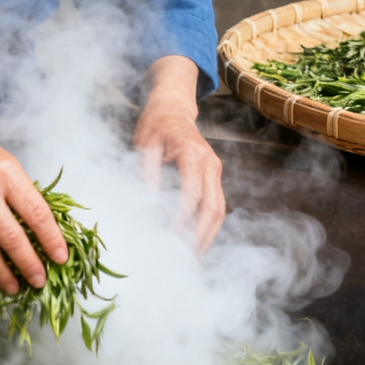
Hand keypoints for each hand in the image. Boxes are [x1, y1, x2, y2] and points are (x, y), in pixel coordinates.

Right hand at [0, 122, 68, 294]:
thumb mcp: (4, 161)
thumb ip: (20, 192)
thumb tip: (41, 228)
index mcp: (5, 173)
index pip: (36, 213)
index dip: (52, 239)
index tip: (60, 257)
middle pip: (11, 238)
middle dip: (29, 264)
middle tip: (39, 281)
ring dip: (1, 274)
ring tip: (13, 287)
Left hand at [132, 55, 224, 250]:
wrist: (173, 107)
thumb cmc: (156, 124)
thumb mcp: (144, 143)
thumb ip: (146, 171)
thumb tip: (147, 201)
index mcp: (192, 153)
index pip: (192, 193)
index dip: (182, 218)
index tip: (169, 237)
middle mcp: (209, 162)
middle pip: (213, 206)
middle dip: (201, 235)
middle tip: (185, 257)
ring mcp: (214, 169)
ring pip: (219, 208)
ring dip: (208, 234)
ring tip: (193, 256)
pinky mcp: (213, 175)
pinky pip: (216, 204)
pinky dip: (208, 225)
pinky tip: (196, 240)